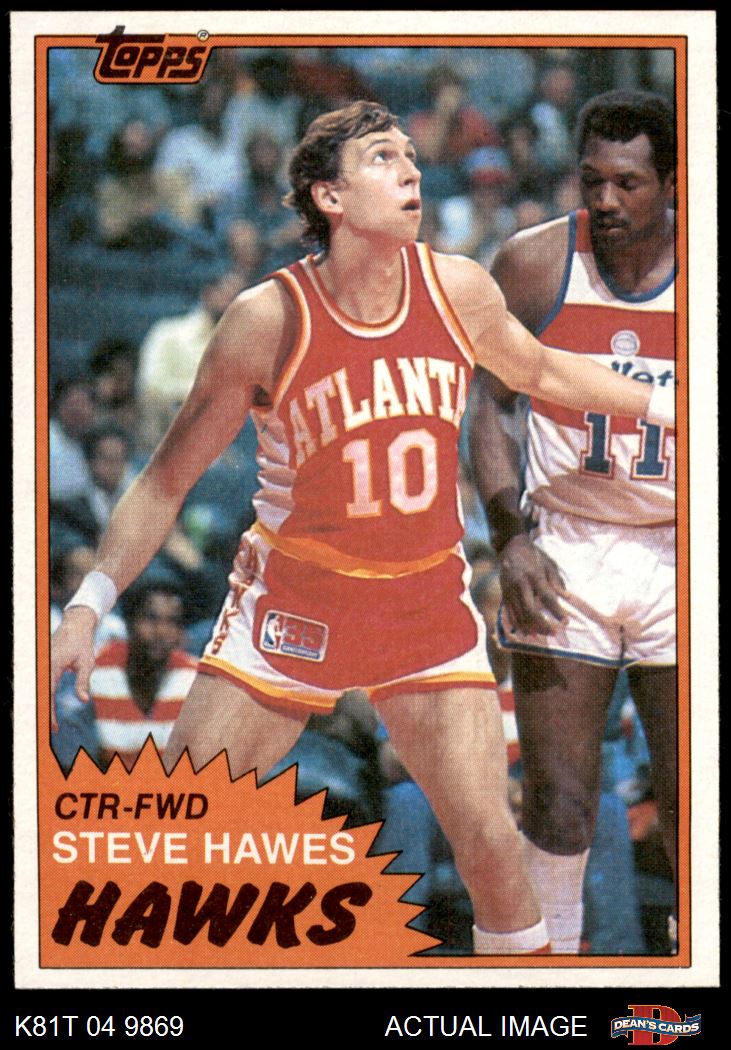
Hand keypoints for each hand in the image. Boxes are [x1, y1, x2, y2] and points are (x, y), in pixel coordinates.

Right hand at [50, 606, 97, 729]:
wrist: (75, 625)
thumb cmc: (83, 644)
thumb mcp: (87, 663)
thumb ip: (83, 681)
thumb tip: (84, 700)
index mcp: (52, 665)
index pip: (48, 695)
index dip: (50, 713)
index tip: (54, 727)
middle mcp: (42, 665)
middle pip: (38, 695)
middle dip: (41, 715)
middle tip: (48, 731)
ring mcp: (40, 664)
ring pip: (36, 691)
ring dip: (40, 708)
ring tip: (46, 724)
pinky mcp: (40, 665)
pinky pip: (39, 685)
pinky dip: (41, 699)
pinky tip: (45, 711)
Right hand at [499, 534, 566, 634]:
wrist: (511, 547)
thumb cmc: (534, 556)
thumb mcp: (549, 564)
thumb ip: (556, 581)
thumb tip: (566, 597)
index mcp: (534, 575)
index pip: (547, 597)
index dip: (557, 611)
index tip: (566, 622)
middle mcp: (521, 584)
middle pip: (531, 610)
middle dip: (543, 625)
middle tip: (554, 633)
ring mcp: (510, 590)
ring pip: (519, 614)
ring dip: (531, 628)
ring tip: (541, 636)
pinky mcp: (504, 594)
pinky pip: (510, 613)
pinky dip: (518, 624)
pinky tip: (526, 632)